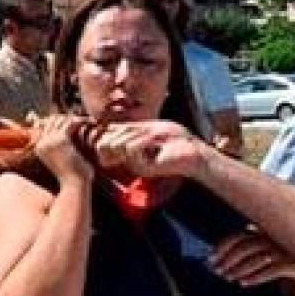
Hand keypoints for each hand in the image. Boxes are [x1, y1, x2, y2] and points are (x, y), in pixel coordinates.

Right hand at [32, 114, 93, 184]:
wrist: (75, 186)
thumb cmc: (73, 178)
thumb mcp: (65, 163)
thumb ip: (63, 151)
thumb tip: (68, 143)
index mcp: (40, 148)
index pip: (47, 126)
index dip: (60, 121)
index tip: (75, 120)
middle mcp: (42, 142)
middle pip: (52, 120)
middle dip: (67, 117)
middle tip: (83, 119)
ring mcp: (50, 140)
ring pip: (62, 119)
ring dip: (76, 118)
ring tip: (90, 121)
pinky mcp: (61, 139)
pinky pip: (71, 122)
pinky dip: (82, 120)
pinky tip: (92, 122)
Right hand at [92, 120, 207, 179]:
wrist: (194, 152)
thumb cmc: (174, 138)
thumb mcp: (145, 128)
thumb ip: (126, 129)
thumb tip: (103, 126)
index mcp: (126, 149)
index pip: (100, 141)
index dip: (103, 131)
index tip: (119, 126)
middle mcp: (126, 160)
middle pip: (104, 142)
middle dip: (123, 130)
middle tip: (144, 132)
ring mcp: (133, 165)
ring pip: (116, 144)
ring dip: (134, 134)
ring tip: (152, 138)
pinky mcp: (142, 169)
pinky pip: (130, 148)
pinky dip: (142, 140)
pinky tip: (155, 142)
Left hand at [210, 230, 294, 286]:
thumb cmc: (285, 250)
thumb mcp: (268, 241)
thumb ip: (252, 239)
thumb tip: (229, 243)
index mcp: (262, 230)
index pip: (236, 237)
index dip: (221, 248)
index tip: (209, 258)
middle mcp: (272, 237)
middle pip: (243, 249)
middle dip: (227, 261)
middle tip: (216, 271)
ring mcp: (283, 250)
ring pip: (255, 260)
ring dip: (238, 270)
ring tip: (228, 278)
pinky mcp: (294, 263)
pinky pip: (271, 271)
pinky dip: (255, 277)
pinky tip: (243, 283)